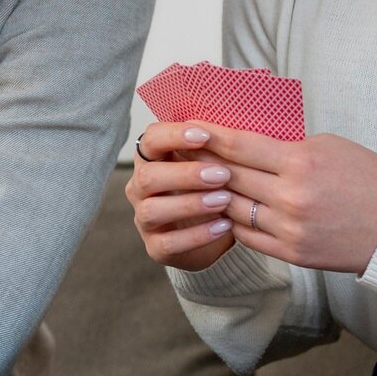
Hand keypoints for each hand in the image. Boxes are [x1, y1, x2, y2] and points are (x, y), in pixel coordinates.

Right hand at [126, 122, 240, 270]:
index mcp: (152, 160)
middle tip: (222, 175)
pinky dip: (197, 235)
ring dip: (190, 204)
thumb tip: (235, 128)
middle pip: (148, 176)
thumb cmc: (212, 189)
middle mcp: (140, 188)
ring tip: (225, 201)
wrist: (213, 233)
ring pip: (152, 210)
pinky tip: (224, 226)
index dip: (173, 136)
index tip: (205, 136)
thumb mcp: (214, 164)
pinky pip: (168, 243)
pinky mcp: (155, 247)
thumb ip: (215, 148)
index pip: (150, 140)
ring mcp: (144, 219)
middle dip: (186, 174)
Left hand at [187, 124, 376, 274]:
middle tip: (180, 151)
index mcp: (301, 163)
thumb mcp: (328, 146)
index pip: (240, 146)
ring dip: (211, 195)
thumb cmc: (367, 177)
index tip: (188, 127)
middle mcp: (291, 197)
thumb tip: (242, 142)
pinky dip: (232, 221)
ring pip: (232, 208)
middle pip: (230, 177)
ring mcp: (290, 229)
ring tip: (194, 182)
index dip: (209, 136)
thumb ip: (284, 146)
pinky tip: (221, 209)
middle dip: (201, 162)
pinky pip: (247, 236)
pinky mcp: (292, 254)